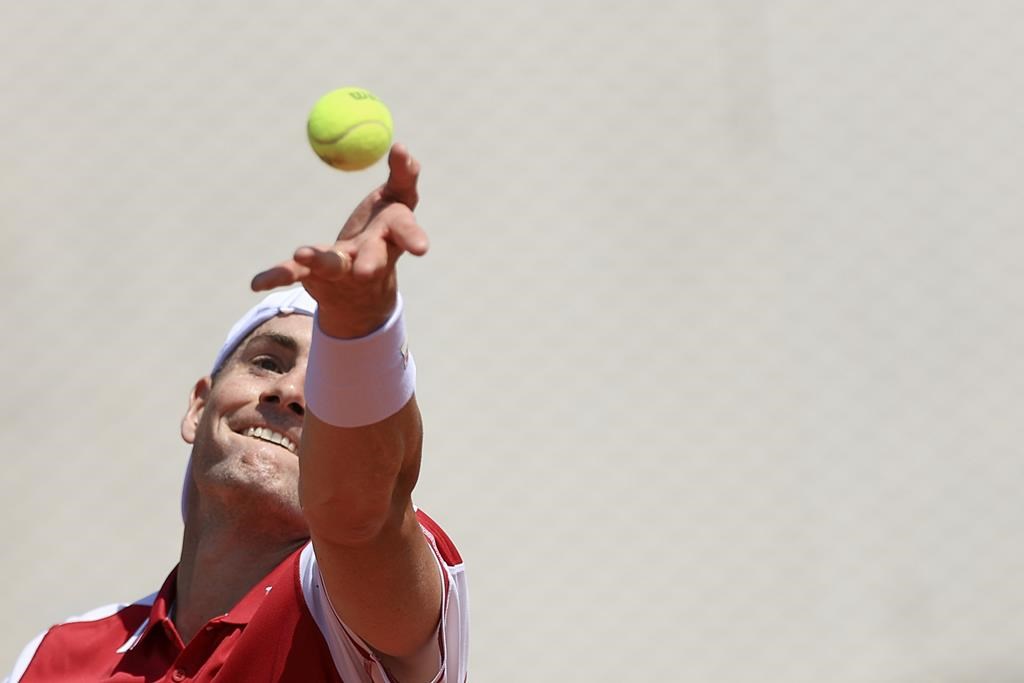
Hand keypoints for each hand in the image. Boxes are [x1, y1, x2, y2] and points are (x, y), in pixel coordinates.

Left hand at [251, 144, 428, 336]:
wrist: (361, 288)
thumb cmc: (382, 233)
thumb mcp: (396, 203)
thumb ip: (402, 176)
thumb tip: (400, 146)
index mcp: (390, 237)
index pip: (404, 232)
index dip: (412, 236)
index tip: (422, 247)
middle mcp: (370, 258)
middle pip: (372, 260)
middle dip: (370, 262)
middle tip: (366, 269)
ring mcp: (342, 271)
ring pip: (332, 266)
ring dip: (320, 261)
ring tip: (302, 252)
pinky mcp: (316, 278)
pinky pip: (295, 274)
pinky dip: (277, 275)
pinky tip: (258, 282)